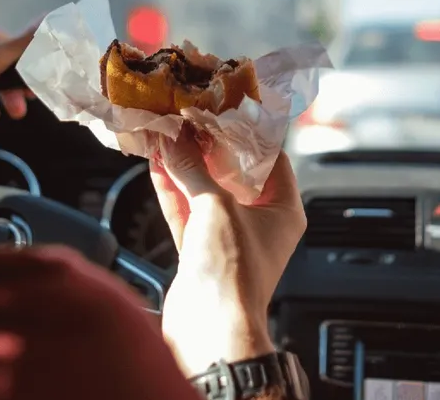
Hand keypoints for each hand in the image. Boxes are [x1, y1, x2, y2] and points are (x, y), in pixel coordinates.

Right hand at [150, 130, 305, 375]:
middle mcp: (259, 223)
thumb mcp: (216, 207)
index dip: (247, 132)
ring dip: (184, 165)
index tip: (223, 109)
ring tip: (165, 134)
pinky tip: (156, 163)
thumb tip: (175, 140)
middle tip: (187, 117)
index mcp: (282, 210)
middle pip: (233, 173)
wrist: (210, 330)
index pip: (270, 158)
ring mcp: (228, 237)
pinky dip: (172, 189)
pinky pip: (186, 211)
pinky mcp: (200, 251)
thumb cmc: (232, 275)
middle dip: (207, 146)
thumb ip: (193, 169)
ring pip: (204, 191)